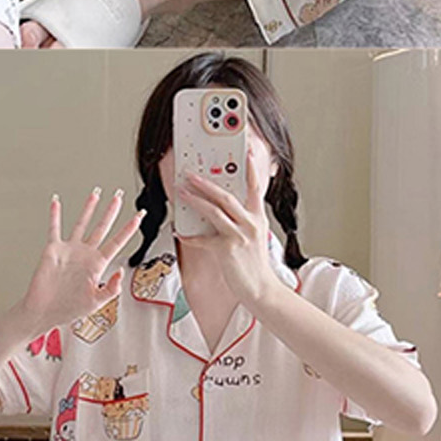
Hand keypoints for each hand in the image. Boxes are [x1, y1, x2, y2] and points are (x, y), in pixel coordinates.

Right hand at [20, 189, 140, 332]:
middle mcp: (86, 254)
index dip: (129, 228)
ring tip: (96, 193)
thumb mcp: (96, 302)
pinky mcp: (53, 250)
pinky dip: (55, 214)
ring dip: (89, 208)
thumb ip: (111, 289)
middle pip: (103, 227)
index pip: (118, 241)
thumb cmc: (68, 309)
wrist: (43, 312)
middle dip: (112, 211)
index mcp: (98, 264)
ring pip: (82, 223)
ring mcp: (70, 250)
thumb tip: (120, 272)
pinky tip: (56, 202)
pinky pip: (54, 228)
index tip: (140, 215)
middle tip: (119, 196)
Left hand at [176, 148, 276, 307]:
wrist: (260, 288)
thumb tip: (222, 208)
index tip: (246, 152)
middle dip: (206, 183)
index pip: (255, 187)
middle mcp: (251, 223)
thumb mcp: (254, 236)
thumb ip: (243, 219)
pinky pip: (203, 239)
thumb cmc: (254, 263)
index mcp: (258, 217)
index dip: (250, 169)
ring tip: (181, 192)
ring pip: (214, 212)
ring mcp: (239, 236)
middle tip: (190, 174)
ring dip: (195, 200)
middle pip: (227, 196)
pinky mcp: (227, 250)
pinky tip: (180, 233)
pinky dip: (190, 236)